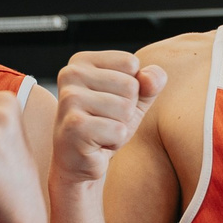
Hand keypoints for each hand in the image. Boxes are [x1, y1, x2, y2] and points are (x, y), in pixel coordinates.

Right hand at [52, 50, 164, 185]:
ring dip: (120, 127)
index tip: (110, 102)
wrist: (78, 160)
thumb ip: (150, 81)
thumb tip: (152, 78)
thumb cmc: (106, 124)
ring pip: (126, 108)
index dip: (131, 88)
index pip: (131, 63)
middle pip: (130, 86)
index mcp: (81, 61)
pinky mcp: (74, 125)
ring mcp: (70, 99)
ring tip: (101, 132)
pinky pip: (118, 131)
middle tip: (105, 120)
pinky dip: (114, 142)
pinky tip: (96, 143)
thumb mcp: (134, 98)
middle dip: (126, 110)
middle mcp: (70, 74)